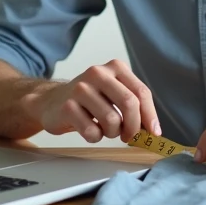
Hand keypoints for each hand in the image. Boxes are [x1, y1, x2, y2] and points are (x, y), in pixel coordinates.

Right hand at [27, 59, 159, 143]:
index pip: (141, 92)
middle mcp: (98, 73)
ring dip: (112, 133)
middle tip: (129, 136)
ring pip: (112, 120)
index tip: (154, 133)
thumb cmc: (89, 100)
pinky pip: (92, 132)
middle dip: (134, 126)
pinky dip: (95, 137)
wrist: (51, 101)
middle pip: (130, 103)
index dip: (150, 115)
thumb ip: (133, 105)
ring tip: (104, 129)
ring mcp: (81, 89)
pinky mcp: (67, 106)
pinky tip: (89, 130)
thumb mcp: (113, 93)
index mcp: (115, 67)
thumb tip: (152, 130)